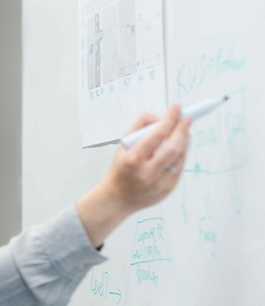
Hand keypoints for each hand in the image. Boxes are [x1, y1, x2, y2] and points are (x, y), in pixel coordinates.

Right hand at [76, 104, 191, 246]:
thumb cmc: (121, 167)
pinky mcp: (168, 188)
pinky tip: (178, 147)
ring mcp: (159, 182)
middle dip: (182, 130)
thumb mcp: (123, 144)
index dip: (169, 119)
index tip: (176, 108)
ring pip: (180, 156)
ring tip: (182, 131)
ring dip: (185, 140)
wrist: (117, 197)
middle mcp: (147, 172)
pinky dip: (181, 153)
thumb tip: (161, 117)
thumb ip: (140, 126)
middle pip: (174, 147)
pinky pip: (180, 166)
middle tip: (186, 118)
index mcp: (133, 159)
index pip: (157, 135)